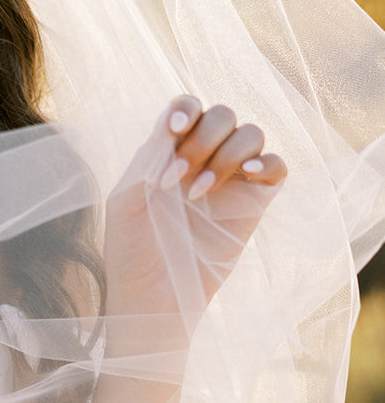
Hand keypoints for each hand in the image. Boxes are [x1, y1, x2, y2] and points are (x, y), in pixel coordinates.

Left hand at [104, 96, 287, 323]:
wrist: (151, 295)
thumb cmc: (131, 249)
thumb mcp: (126, 201)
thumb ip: (148, 160)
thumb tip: (174, 125)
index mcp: (169, 151)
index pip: (188, 108)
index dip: (187, 108)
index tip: (175, 130)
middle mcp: (204, 158)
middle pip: (223, 115)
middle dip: (202, 138)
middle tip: (178, 177)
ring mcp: (231, 179)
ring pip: (251, 134)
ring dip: (227, 154)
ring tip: (200, 192)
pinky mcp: (254, 202)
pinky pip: (277, 166)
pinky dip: (267, 162)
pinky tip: (245, 176)